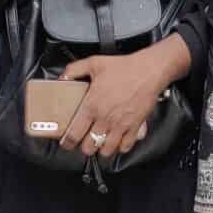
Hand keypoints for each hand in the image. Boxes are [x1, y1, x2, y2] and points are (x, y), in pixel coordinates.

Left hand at [57, 46, 178, 159]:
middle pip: (90, 146)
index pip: (74, 133)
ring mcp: (120, 125)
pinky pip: (126, 146)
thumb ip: (74, 70)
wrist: (148, 71)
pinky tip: (118, 142)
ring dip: (102, 149)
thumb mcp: (93, 63)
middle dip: (85, 148)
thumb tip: (63, 77)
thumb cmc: (124, 67)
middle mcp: (105, 119)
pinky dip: (121, 147)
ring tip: (100, 144)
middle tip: (84, 143)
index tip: (66, 143)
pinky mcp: (135, 127)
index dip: (67, 142)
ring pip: (107, 150)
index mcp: (91, 106)